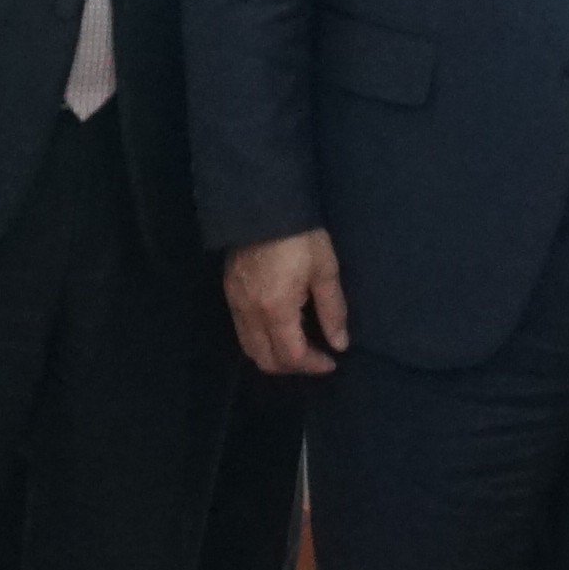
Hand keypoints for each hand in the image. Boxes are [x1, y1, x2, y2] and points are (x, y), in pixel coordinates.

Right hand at [225, 231, 348, 376]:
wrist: (264, 203)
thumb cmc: (301, 236)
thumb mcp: (324, 270)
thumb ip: (332, 311)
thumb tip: (339, 343)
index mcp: (275, 310)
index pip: (291, 356)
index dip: (313, 365)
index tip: (332, 361)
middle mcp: (249, 314)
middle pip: (265, 360)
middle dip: (292, 367)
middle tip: (316, 357)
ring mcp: (235, 303)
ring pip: (249, 348)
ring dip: (274, 355)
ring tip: (299, 344)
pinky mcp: (228, 292)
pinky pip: (242, 331)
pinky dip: (261, 340)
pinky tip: (280, 327)